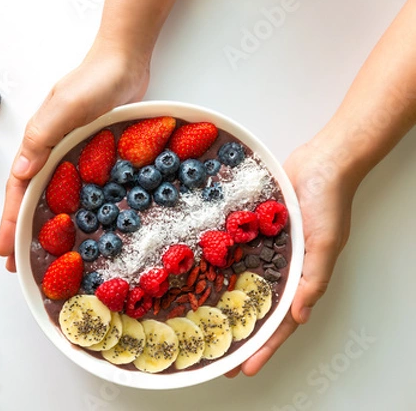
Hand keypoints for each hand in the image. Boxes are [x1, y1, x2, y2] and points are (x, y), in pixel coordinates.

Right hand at [0, 43, 149, 271]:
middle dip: (22, 229)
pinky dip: (72, 207)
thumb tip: (20, 173)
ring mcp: (69, 151)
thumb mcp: (66, 106)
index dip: (11, 221)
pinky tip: (80, 222)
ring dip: (44, 221)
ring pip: (52, 194)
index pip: (18, 189)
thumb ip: (43, 136)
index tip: (5, 251)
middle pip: (31, 196)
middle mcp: (49, 149)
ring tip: (43, 251)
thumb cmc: (94, 80)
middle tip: (18, 263)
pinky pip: (75, 186)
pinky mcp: (90, 151)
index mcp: (37, 142)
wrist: (123, 61)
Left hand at [226, 138, 357, 376]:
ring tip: (203, 326)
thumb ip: (314, 279)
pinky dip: (222, 270)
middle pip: (257, 310)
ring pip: (243, 287)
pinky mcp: (253, 234)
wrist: (320, 161)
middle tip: (215, 357)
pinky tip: (200, 280)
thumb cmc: (329, 201)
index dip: (264, 347)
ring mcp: (266, 253)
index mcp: (302, 278)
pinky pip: (235, 257)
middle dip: (239, 335)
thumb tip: (300, 317)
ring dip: (226, 307)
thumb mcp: (326, 242)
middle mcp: (282, 270)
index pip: (281, 322)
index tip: (243, 369)